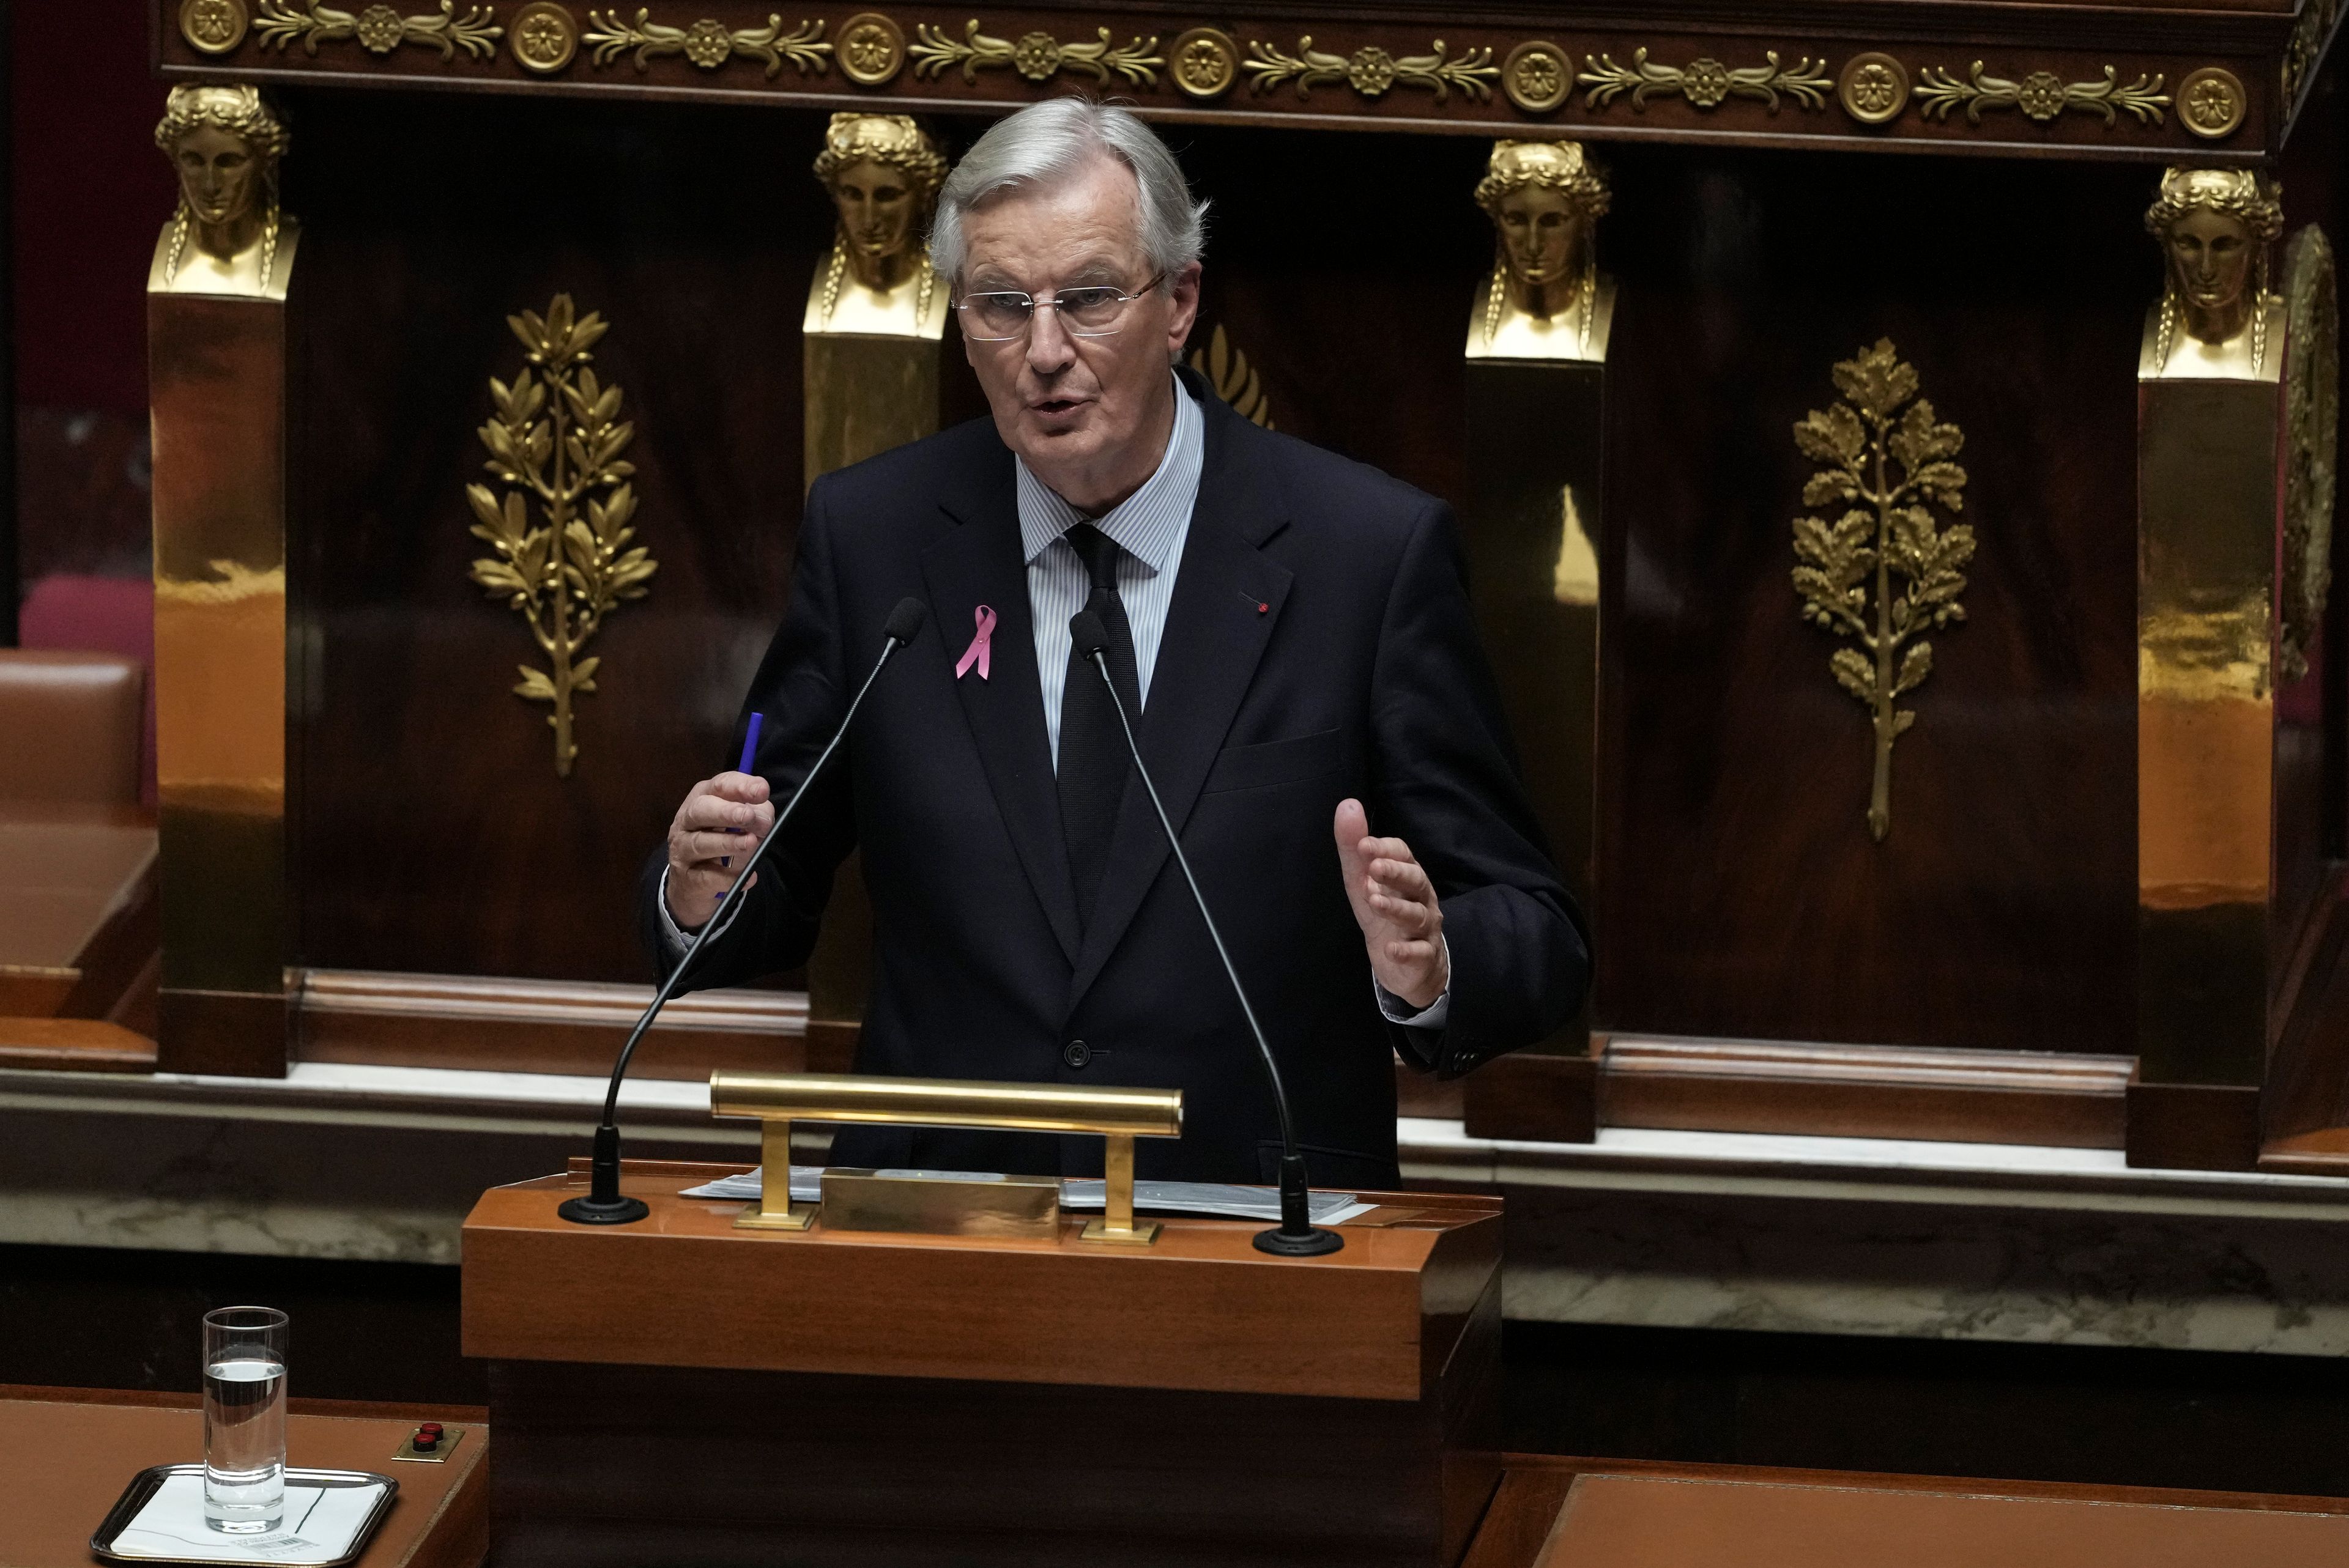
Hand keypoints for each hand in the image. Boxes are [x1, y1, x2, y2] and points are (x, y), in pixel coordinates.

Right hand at [664, 772, 774, 931]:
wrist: (695, 884)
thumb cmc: (723, 844)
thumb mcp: (743, 825)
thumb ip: (757, 816)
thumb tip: (763, 820)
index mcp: (703, 799)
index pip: (719, 786)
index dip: (740, 787)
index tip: (762, 791)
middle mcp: (687, 821)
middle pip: (700, 810)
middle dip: (726, 811)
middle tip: (748, 816)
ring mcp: (682, 849)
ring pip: (700, 843)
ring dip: (727, 842)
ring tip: (750, 843)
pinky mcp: (686, 878)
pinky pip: (706, 877)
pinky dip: (728, 878)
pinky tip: (749, 877)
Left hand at [1333, 798, 1447, 1010]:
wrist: (1409, 966)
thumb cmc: (1385, 915)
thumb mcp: (1363, 882)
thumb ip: (1355, 849)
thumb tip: (1347, 805)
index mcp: (1407, 876)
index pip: (1403, 854)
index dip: (1385, 848)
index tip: (1364, 844)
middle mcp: (1421, 898)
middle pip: (1415, 880)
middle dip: (1396, 872)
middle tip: (1374, 867)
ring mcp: (1425, 928)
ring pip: (1417, 915)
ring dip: (1396, 907)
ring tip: (1374, 901)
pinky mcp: (1424, 956)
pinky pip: (1420, 953)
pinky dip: (1407, 951)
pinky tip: (1391, 949)